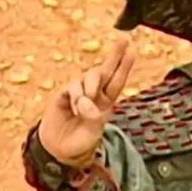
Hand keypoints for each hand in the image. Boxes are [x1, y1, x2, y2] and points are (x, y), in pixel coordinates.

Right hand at [38, 38, 134, 166]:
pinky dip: (76, 97)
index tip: (132, 51)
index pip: (117, 80)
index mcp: (107, 101)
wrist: (59, 150)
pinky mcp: (63, 96)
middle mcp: (95, 93)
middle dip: (115, 55)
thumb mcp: (93, 131)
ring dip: (90, 88)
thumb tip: (87, 102)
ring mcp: (79, 93)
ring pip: (89, 77)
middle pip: (105, 70)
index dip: (124, 66)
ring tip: (86, 106)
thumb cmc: (81, 140)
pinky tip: (74, 109)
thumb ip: (92, 116)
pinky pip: (72, 88)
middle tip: (124, 40)